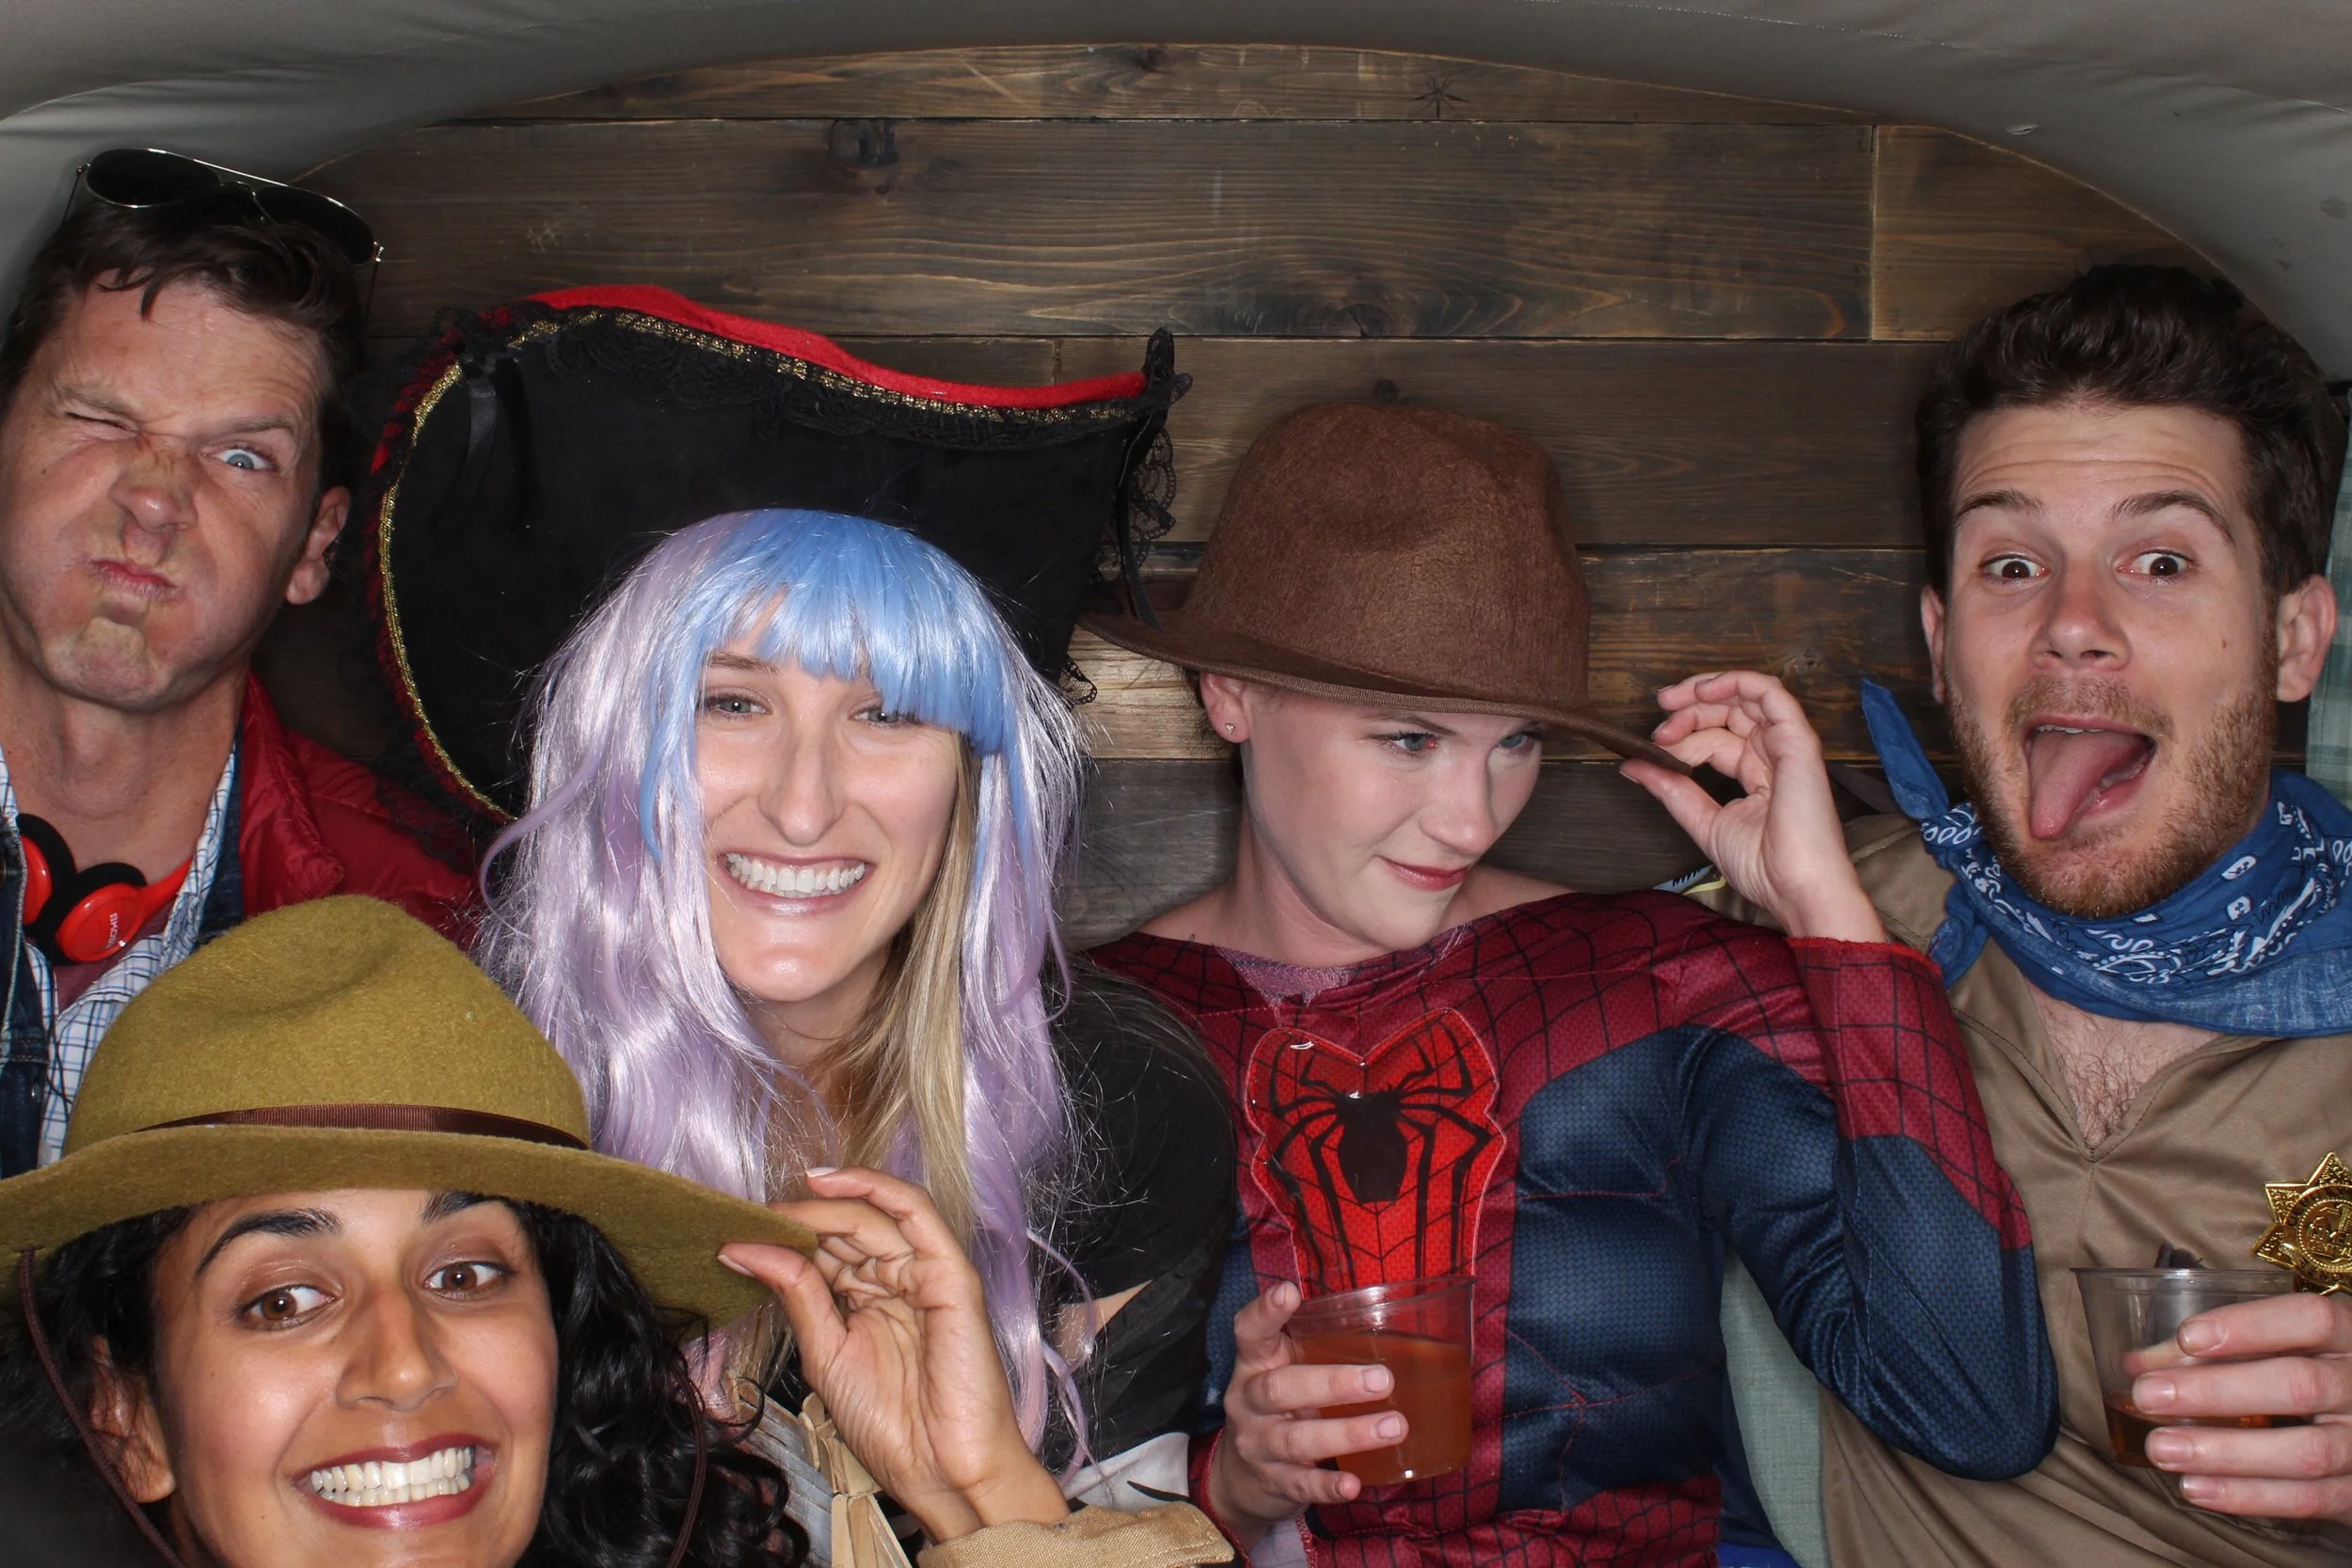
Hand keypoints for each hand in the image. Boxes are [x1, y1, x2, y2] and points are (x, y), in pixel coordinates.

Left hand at [720, 1167, 1069, 1541]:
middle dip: (797, 1219)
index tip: (733, 1233)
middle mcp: (898, 1279)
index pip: (825, 1250)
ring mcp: (926, 1271)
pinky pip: (915, 1212)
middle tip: (749, 1218)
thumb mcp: (826, 1354)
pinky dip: (873, 1187)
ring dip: (824, 1205)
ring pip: (874, 1214)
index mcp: (870, 1299)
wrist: (941, 1470)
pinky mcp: (950, 1272)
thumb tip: (744, 1250)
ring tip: (779, 1209)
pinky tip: (826, 1183)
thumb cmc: (893, 1425)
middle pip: (847, 1226)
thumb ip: (796, 1295)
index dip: (783, 1237)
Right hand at [1207, 1282, 1404, 1547]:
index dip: (1265, 1311)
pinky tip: (1353, 1484)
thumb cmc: (1277, 1411)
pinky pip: (1301, 1485)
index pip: (1250, 1332)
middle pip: (1281, 1389)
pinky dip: (1328, 1485)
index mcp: (1254, 1366)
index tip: (1289, 1291)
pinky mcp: (1273, 1483)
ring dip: (1348, 1433)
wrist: (1236, 1480)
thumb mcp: (1284, 1374)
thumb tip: (1391, 1327)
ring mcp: (1258, 1446)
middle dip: (1333, 1384)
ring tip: (1393, 1427)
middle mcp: (1250, 1403)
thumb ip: (1315, 1352)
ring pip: (1297, 1439)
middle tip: (1383, 1379)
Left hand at [1623, 670, 1885, 942]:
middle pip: (1729, 713)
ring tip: (1672, 701)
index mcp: (1757, 776)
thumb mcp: (1703, 821)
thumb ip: (1671, 791)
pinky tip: (1705, 690)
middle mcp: (1773, 756)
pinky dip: (1737, 682)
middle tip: (1658, 726)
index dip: (1682, 737)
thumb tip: (1632, 766)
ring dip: (1706, 690)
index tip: (1651, 749)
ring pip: (1748, 696)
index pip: (1716, 739)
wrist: (1796, 889)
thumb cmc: (1764, 868)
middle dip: (1688, 710)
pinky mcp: (1798, 740)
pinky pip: (1771, 694)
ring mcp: (1788, 746)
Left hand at [2127, 1292, 2351, 1522]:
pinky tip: (2195, 1486)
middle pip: (2300, 1385)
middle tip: (2148, 1396)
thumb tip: (2138, 1366)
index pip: (2309, 1319)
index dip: (2248, 1326)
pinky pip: (2310, 1499)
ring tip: (2160, 1449)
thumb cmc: (2307, 1376)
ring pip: (2305, 1451)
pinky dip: (2248, 1495)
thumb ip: (2212, 1353)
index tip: (2187, 1337)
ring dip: (2224, 1452)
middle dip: (2216, 1391)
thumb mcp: (2279, 1350)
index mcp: (2348, 1336)